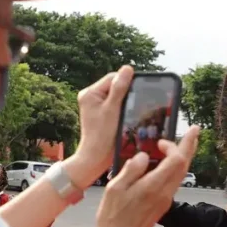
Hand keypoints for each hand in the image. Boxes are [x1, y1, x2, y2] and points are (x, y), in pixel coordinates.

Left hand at [71, 66, 133, 183]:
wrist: (96, 158)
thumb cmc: (102, 135)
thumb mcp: (112, 109)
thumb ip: (119, 88)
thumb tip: (128, 68)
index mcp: (90, 93)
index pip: (113, 78)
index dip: (126, 83)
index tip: (137, 93)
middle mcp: (91, 97)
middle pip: (115, 86)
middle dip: (126, 93)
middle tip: (133, 105)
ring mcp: (96, 106)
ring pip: (117, 96)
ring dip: (125, 101)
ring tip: (129, 112)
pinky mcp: (102, 114)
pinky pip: (116, 104)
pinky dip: (123, 108)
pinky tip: (127, 116)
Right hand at [95, 127, 198, 226]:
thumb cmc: (112, 217)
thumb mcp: (114, 190)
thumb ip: (131, 170)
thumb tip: (143, 155)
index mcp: (154, 187)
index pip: (176, 160)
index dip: (173, 146)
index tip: (160, 142)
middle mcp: (165, 193)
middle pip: (184, 165)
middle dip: (190, 146)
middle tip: (195, 130)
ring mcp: (166, 200)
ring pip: (181, 174)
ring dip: (184, 157)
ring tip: (186, 142)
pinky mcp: (163, 205)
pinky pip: (174, 182)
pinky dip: (175, 168)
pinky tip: (168, 163)